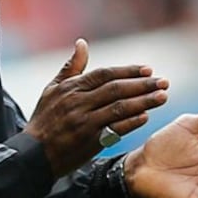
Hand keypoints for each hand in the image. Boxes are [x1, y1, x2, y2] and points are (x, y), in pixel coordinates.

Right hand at [25, 39, 169, 176]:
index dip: (128, 71)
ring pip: (119, 109)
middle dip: (143, 84)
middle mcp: (79, 103)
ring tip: (162, 97)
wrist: (33, 155)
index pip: (105, 74)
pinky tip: (146, 117)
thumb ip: (71, 67)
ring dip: (144, 102)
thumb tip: (82, 42)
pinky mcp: (89, 142)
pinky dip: (131, 122)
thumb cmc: (44, 119)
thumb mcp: (53, 89)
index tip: (149, 69)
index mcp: (72, 88)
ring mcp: (85, 123)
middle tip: (164, 82)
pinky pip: (115, 130)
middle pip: (116, 89)